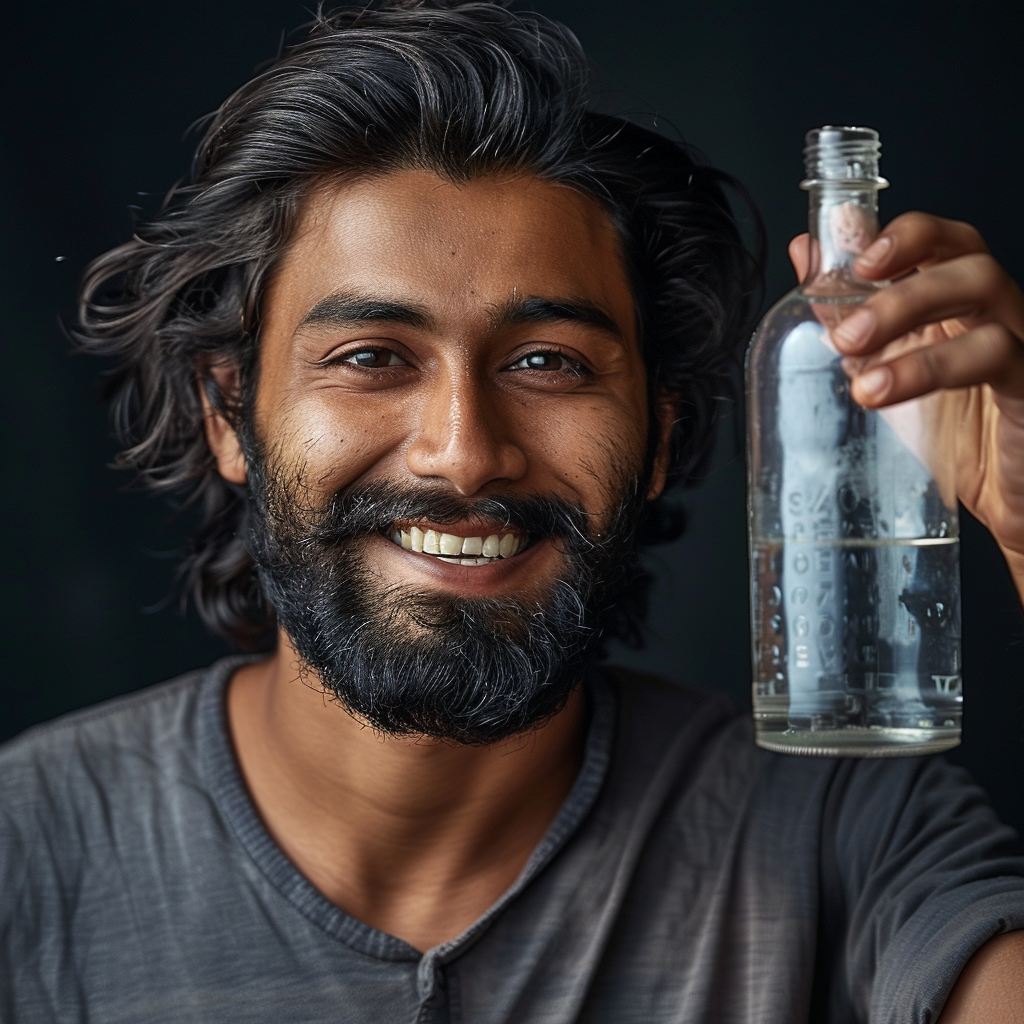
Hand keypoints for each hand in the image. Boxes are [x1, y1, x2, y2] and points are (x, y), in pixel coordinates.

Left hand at [789, 214, 1023, 602]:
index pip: (943, 243)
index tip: (855, 256)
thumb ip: (847, 313)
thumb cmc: (951, 436)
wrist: (1003, 498)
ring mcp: (1019, 343)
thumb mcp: (882, 367)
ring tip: (851, 355)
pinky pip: (995, 353)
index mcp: (956, 306)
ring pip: (984, 287)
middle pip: (965, 257)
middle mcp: (993, 314)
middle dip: (899, 279)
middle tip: (846, 329)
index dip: (904, 236)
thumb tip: (806, 251)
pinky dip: (931, 366)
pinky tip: (882, 389)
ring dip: (909, 310)